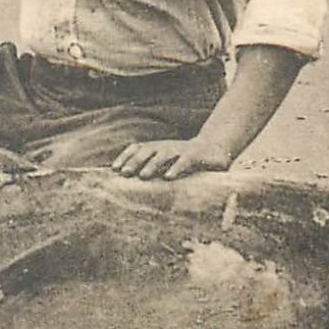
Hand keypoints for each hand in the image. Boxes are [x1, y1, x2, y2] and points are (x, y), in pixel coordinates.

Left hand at [112, 138, 234, 180]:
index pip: (137, 148)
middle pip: (147, 151)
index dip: (125, 157)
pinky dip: (176, 168)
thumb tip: (129, 181)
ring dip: (152, 164)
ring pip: (164, 154)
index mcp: (156, 147)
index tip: (114, 169)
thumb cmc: (184, 159)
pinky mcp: (195, 155)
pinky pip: (184, 161)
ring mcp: (180, 150)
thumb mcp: (166, 161)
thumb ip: (151, 168)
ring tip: (143, 176)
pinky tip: (169, 177)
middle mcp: (166, 147)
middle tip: (125, 174)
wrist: (213, 148)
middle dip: (134, 161)